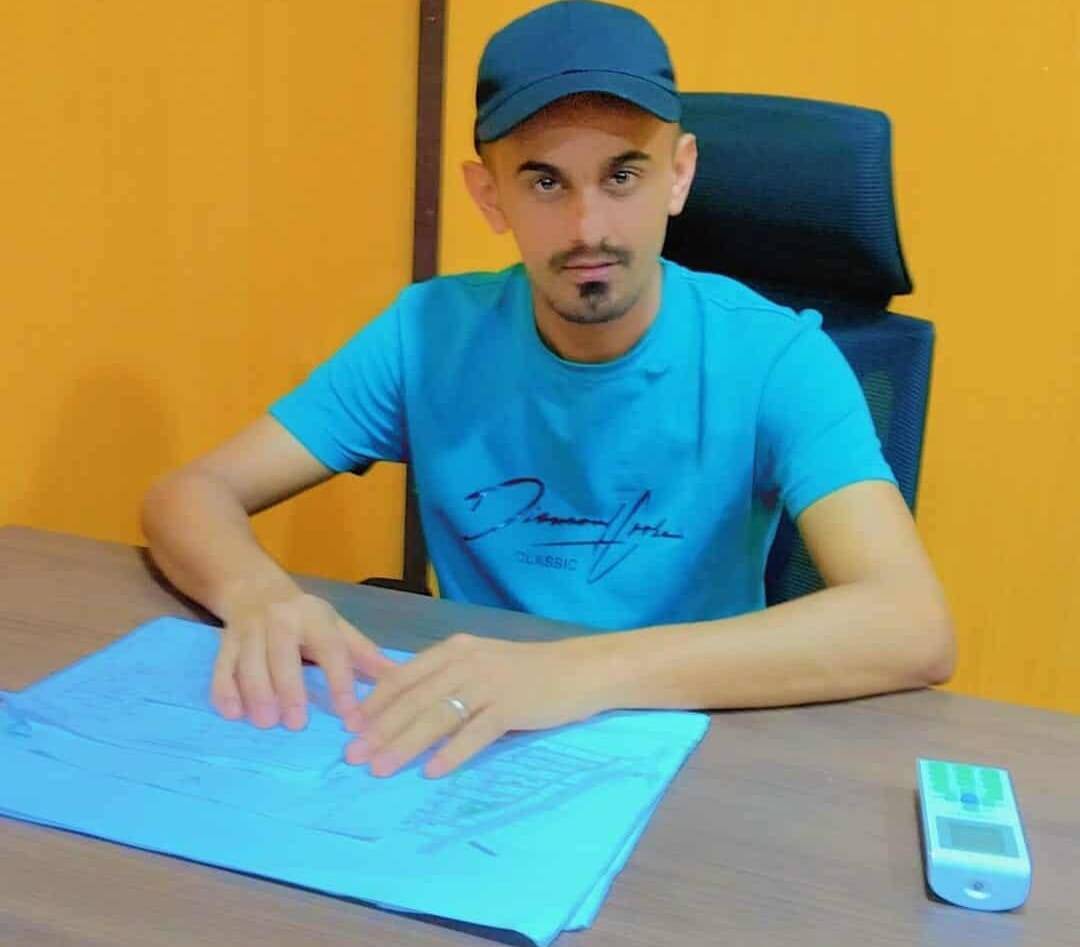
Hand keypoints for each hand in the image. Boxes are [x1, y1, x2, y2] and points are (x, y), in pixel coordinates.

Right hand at [211, 588, 394, 729]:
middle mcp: (281, 620)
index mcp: (316, 617)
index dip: (340, 681)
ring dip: (256, 692)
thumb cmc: (305, 617)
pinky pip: (222, 667)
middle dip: (289, 688)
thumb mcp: (337, 627)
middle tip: (296, 723)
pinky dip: (224, 690)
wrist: (255, 589)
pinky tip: (232, 713)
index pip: (331, 649)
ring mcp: (249, 630)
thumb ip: (363, 654)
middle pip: (283, 653)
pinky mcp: (225, 643)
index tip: (348, 714)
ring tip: (266, 722)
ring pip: (250, 661)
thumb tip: (399, 677)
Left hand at [342, 632, 613, 778]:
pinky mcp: (510, 706)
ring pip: (436, 717)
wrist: (579, 669)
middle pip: (414, 699)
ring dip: (404, 745)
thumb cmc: (527, 670)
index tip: (350, 728)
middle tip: (353, 756)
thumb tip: (404, 707)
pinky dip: (450, 753)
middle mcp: (466, 662)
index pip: (404, 677)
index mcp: (454, 650)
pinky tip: (431, 772)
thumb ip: (446, 678)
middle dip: (379, 729)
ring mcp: (489, 684)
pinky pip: (473, 733)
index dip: (375, 703)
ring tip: (380, 768)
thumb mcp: (481, 663)